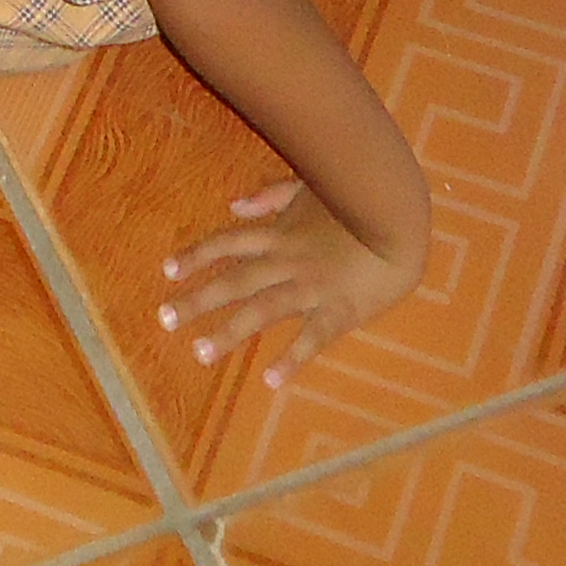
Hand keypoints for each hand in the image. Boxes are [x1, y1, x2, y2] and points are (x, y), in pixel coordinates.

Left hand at [155, 179, 418, 386]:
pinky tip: (269, 380)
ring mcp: (312, 287)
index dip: (197, 255)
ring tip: (200, 352)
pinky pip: (312, 338)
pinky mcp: (340, 309)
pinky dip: (291, 359)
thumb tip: (235, 205)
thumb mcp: (308, 185)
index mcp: (280, 234)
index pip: (228, 243)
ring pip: (263, 310)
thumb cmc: (356, 200)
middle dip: (198, 299)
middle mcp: (287, 262)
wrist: (401, 219)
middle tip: (164, 318)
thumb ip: (270, 196)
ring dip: (230, 331)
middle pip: (235, 281)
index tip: (167, 271)